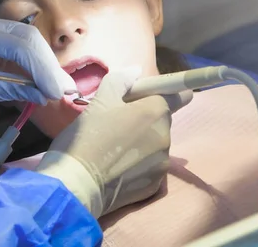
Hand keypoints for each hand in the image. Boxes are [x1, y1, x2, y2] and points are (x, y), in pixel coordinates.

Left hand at [0, 11, 76, 125]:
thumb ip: (17, 88)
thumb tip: (51, 95)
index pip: (21, 44)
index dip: (44, 68)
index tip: (58, 92)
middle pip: (27, 38)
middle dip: (47, 65)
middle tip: (65, 90)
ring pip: (25, 44)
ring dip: (42, 66)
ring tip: (58, 89)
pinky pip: (15, 52)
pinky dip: (30, 69)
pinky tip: (42, 83)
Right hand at [36, 67, 192, 217]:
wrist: (77, 183)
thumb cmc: (87, 136)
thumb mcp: (99, 100)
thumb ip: (121, 80)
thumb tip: (136, 72)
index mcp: (155, 110)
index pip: (180, 94)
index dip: (164, 93)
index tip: (145, 99)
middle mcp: (166, 135)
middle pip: (162, 121)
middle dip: (145, 120)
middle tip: (117, 125)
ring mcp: (163, 163)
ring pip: (156, 145)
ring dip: (142, 143)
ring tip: (114, 150)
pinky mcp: (156, 185)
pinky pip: (151, 167)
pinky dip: (139, 166)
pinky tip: (117, 168)